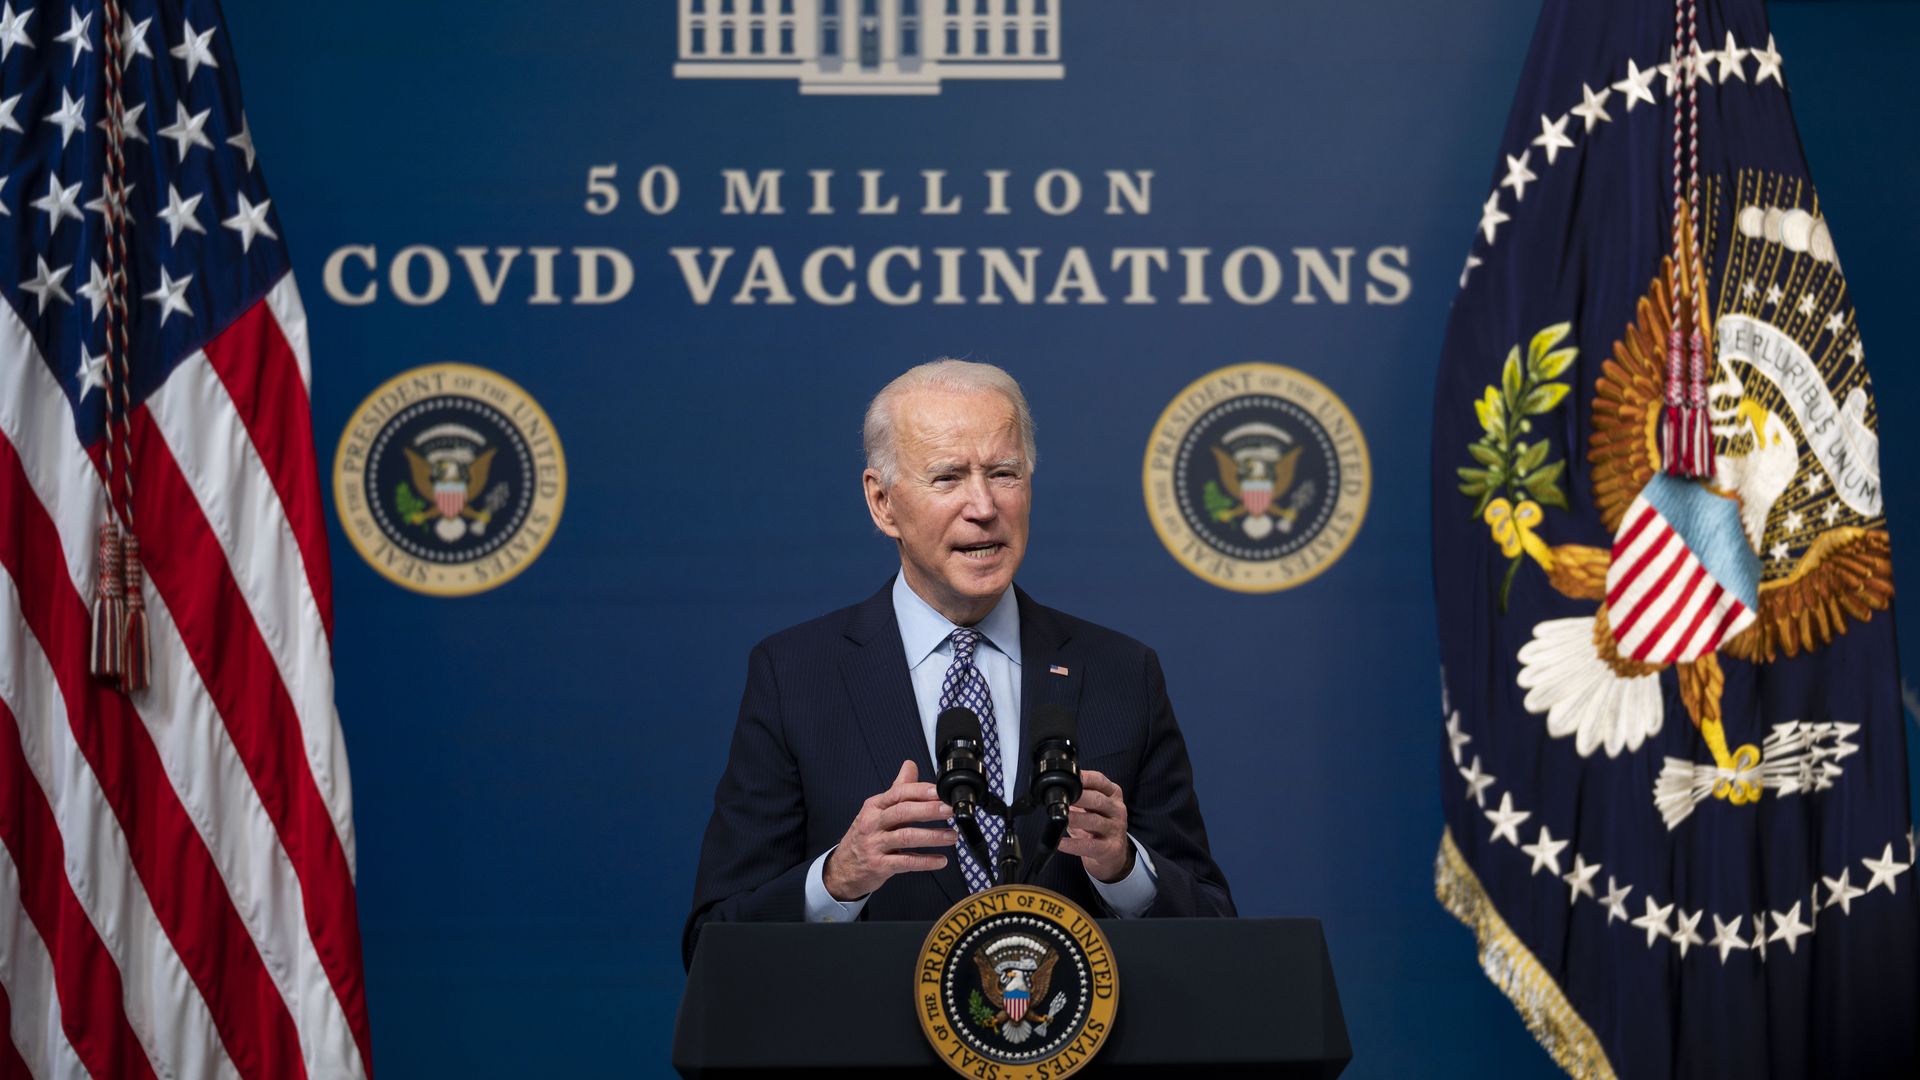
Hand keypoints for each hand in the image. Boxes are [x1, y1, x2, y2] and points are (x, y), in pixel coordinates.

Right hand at [822, 760, 956, 900]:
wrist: (843, 867)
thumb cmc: (864, 836)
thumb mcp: (876, 810)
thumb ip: (898, 789)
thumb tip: (910, 765)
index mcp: (875, 806)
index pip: (898, 793)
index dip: (921, 791)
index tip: (940, 791)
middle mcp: (873, 823)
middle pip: (902, 812)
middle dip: (929, 810)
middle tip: (950, 810)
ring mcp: (875, 845)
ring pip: (906, 837)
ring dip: (932, 836)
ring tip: (952, 836)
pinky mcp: (879, 865)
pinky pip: (905, 862)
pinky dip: (925, 862)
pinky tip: (941, 860)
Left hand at [1060, 768, 1133, 882]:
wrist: (1113, 854)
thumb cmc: (1098, 826)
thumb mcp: (1093, 807)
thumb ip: (1079, 795)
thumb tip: (1056, 788)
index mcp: (1113, 795)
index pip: (1100, 781)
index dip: (1084, 778)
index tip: (1068, 777)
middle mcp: (1117, 810)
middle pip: (1098, 800)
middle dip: (1078, 797)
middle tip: (1061, 797)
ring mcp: (1116, 829)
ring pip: (1095, 821)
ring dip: (1076, 819)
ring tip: (1061, 817)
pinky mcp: (1111, 849)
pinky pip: (1090, 846)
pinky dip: (1074, 845)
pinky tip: (1060, 843)